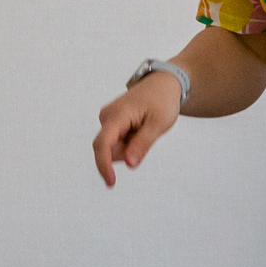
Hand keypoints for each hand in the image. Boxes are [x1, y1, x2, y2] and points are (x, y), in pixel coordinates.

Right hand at [91, 71, 182, 187]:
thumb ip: (143, 144)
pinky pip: (117, 142)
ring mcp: (107, 119)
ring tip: (144, 128)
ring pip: (114, 148)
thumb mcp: (158, 123)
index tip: (111, 182)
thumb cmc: (162, 101)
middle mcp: (107, 117)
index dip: (104, 165)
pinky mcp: (110, 122)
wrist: (162, 84)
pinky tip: (139, 128)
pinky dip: (130, 141)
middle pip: (110, 150)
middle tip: (148, 134)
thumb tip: (129, 164)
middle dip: (128, 151)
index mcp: (117, 115)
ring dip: (130, 146)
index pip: (103, 144)